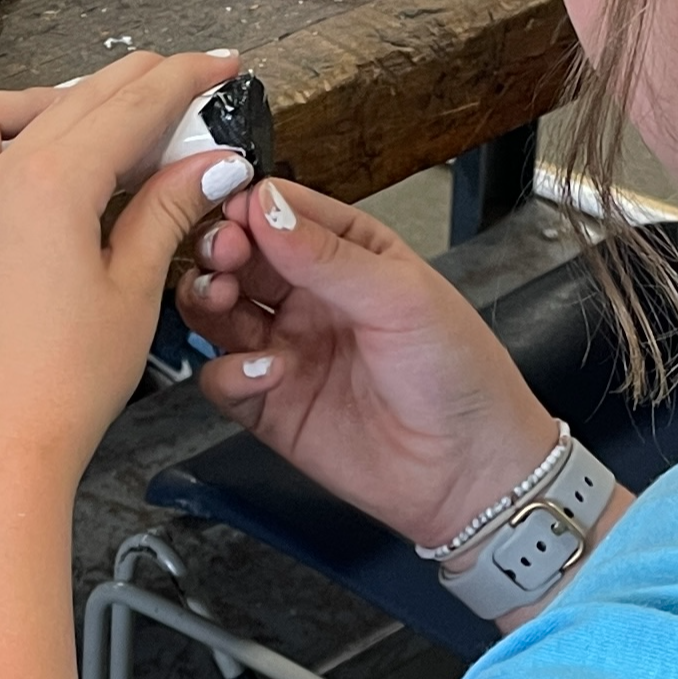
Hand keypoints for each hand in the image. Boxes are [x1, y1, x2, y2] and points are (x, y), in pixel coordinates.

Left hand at [0, 51, 250, 482]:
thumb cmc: (62, 387)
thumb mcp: (134, 290)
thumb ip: (166, 211)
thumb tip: (210, 162)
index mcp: (50, 185)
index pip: (131, 107)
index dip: (182, 80)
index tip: (218, 65)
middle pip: (70, 102)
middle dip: (131, 83)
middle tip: (180, 84)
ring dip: (34, 104)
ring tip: (84, 120)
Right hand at [180, 181, 559, 549]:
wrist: (469, 471)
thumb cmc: (460, 374)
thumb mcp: (401, 297)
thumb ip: (328, 255)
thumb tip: (267, 207)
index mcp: (349, 255)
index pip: (283, 212)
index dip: (251, 207)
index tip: (232, 209)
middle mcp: (311, 297)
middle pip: (240, 257)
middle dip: (221, 248)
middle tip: (223, 253)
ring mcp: (287, 349)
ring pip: (217, 311)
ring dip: (208, 299)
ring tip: (223, 298)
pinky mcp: (270, 405)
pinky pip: (222, 378)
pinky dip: (229, 372)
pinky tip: (264, 371)